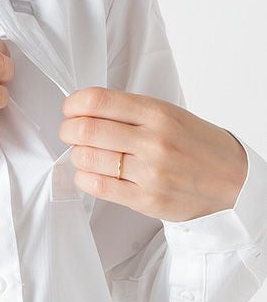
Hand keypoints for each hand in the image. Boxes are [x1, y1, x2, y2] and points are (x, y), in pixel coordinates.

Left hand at [58, 86, 247, 221]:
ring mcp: (150, 172)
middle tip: (69, 132)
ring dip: (76, 155)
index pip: (97, 101)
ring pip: (87, 159)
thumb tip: (83, 110)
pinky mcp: (146, 200)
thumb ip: (128, 111)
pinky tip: (90, 173)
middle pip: (85, 130)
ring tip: (85, 153)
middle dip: (67, 130)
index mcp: (157, 113)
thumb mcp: (169, 114)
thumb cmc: (196, 145)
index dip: (73, 104)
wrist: (234, 182)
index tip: (70, 109)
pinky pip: (97, 186)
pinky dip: (84, 177)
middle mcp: (153, 141)